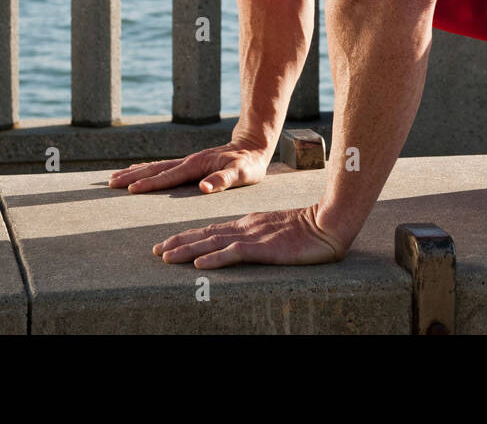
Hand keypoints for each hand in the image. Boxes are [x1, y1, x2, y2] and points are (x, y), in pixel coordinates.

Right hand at [109, 139, 270, 193]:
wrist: (253, 145)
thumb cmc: (249, 163)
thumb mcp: (241, 173)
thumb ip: (222, 180)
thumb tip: (203, 188)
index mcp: (196, 166)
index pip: (168, 176)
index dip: (150, 184)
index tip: (130, 189)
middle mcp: (188, 162)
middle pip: (154, 169)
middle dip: (132, 177)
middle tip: (110, 183)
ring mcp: (187, 162)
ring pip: (155, 167)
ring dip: (134, 173)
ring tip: (114, 178)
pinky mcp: (190, 164)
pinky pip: (162, 167)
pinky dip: (146, 169)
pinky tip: (137, 171)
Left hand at [153, 204, 346, 267]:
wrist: (330, 222)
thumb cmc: (310, 230)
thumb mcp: (277, 234)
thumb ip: (259, 239)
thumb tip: (243, 248)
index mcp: (249, 224)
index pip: (212, 230)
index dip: (188, 237)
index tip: (169, 244)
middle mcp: (246, 227)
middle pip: (205, 234)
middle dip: (179, 242)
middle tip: (156, 251)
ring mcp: (253, 236)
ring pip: (213, 243)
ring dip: (187, 250)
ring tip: (166, 257)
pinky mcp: (264, 247)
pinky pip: (234, 253)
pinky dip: (214, 258)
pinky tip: (200, 264)